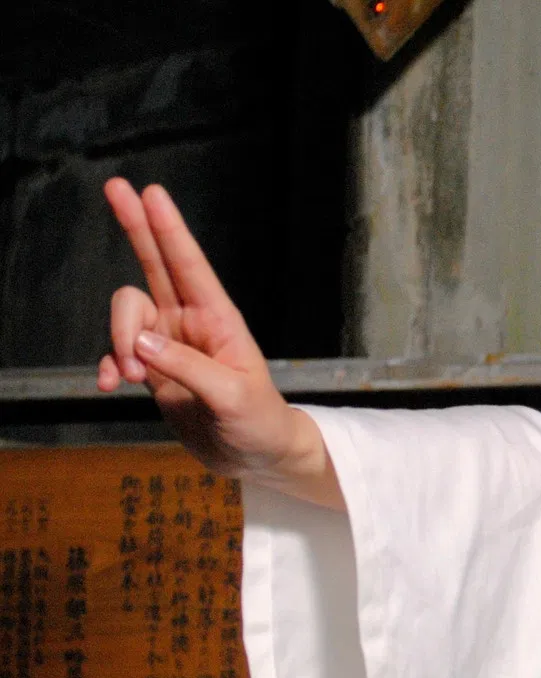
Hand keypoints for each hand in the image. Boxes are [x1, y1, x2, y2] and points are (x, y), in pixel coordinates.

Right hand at [98, 179, 322, 488]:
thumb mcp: (232, 396)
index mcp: (220, 319)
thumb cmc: (259, 421)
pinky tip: (111, 385)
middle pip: (156, 264)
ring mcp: (170, 344)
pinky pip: (117, 353)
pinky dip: (108, 365)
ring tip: (130, 377)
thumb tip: (140, 343)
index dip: (170, 229)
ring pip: (127, 315)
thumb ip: (187, 368)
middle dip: (136, 227)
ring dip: (118, 339)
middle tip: (115, 185)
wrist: (254, 456)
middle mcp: (192, 323)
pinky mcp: (154, 370)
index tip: (153, 193)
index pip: (190, 266)